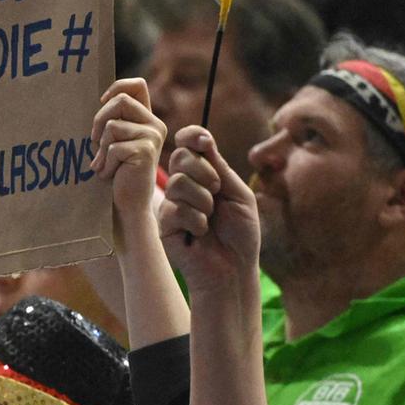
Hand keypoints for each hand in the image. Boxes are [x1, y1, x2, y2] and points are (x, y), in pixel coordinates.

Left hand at [89, 78, 166, 250]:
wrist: (126, 205)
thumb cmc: (114, 173)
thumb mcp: (113, 142)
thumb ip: (112, 120)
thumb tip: (96, 99)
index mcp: (147, 119)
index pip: (137, 85)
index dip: (117, 87)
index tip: (102, 102)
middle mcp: (154, 124)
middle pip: (119, 100)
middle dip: (99, 120)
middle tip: (95, 144)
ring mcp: (152, 136)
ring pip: (112, 125)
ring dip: (101, 148)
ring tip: (105, 165)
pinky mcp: (146, 151)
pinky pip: (112, 147)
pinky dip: (105, 162)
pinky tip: (111, 175)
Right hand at [159, 126, 258, 289]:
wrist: (234, 268)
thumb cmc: (240, 234)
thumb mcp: (238, 194)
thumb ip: (219, 167)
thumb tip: (204, 137)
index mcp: (202, 174)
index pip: (187, 144)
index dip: (192, 136)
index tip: (204, 141)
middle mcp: (183, 185)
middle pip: (180, 156)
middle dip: (203, 171)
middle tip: (216, 191)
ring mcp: (171, 204)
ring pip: (178, 182)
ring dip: (202, 200)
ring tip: (210, 219)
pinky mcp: (163, 224)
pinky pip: (175, 209)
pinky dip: (195, 221)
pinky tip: (199, 235)